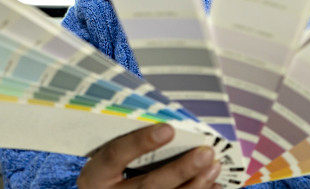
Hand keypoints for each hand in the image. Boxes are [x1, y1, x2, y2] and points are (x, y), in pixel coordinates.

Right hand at [78, 123, 221, 187]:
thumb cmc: (110, 173)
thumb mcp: (109, 160)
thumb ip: (130, 145)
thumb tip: (170, 126)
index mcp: (95, 176)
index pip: (114, 155)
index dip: (140, 142)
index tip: (169, 128)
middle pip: (148, 185)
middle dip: (180, 170)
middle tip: (206, 153)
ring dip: (195, 185)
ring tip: (214, 167)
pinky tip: (213, 185)